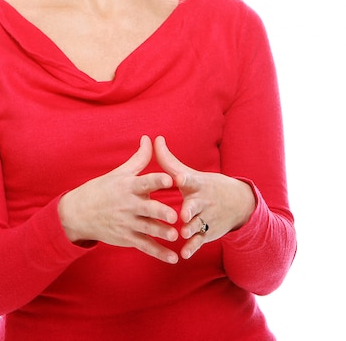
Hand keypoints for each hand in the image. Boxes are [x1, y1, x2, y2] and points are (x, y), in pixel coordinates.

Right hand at [58, 136, 179, 262]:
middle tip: (175, 215)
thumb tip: (149, 138)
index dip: (157, 181)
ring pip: (148, 229)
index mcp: (128, 186)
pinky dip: (159, 254)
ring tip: (175, 236)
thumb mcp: (119, 173)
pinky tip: (173, 259)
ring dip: (162, 233)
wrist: (79, 213)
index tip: (170, 179)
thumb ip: (138, 159)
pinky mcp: (127, 238)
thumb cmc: (102, 189)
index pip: (144, 182)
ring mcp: (127, 223)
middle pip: (147, 208)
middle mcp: (128, 205)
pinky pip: (145, 247)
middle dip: (160, 212)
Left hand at [154, 136, 255, 259]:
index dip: (185, 179)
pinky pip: (199, 241)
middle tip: (183, 214)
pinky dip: (192, 247)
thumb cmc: (206, 185)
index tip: (179, 179)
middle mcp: (203, 201)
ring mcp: (206, 218)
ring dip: (191, 229)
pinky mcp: (208, 233)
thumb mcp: (190, 174)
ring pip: (198, 224)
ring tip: (183, 233)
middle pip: (195, 205)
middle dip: (190, 209)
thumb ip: (169, 160)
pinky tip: (184, 254)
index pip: (191, 180)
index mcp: (196, 185)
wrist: (239, 203)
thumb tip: (154, 139)